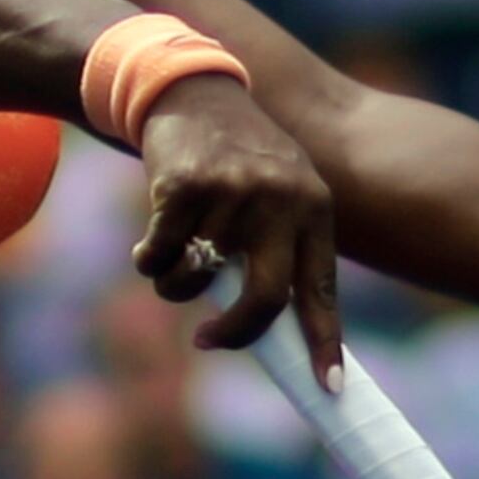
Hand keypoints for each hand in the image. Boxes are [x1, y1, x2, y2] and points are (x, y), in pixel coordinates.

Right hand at [134, 79, 341, 375]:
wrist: (190, 90)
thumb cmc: (236, 158)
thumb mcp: (278, 192)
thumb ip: (280, 250)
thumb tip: (268, 329)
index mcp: (313, 207)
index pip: (321, 288)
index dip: (325, 341)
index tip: (330, 387)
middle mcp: (280, 200)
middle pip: (266, 298)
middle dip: (236, 333)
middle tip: (209, 342)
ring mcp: (232, 192)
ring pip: (197, 280)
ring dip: (174, 285)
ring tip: (172, 260)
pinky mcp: (183, 187)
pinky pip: (159, 256)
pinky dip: (149, 259)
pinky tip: (152, 235)